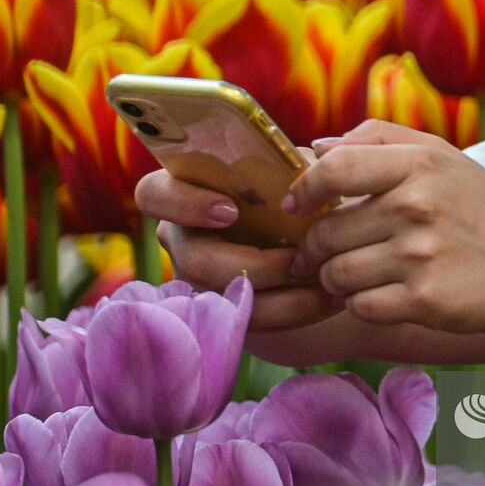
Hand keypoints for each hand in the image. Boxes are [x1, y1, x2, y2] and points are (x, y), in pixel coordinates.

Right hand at [135, 158, 342, 332]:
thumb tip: (311, 163)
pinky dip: (295, 310)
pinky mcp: (225, 313)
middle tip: (300, 260)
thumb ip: (296, 164)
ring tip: (329, 281)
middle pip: (195, 259)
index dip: (184, 203)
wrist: (320, 237)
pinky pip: (252, 322)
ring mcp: (200, 281)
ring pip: (227, 297)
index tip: (231, 211)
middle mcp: (186, 239)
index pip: (154, 193)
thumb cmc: (299, 192)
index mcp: (189, 191)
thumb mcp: (298, 171)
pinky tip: (329, 299)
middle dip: (254, 264)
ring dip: (285, 294)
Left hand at [285, 119, 484, 339]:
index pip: (332, 170)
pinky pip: (361, 307)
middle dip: (317, 248)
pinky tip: (385, 295)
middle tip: (326, 254)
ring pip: (337, 275)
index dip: (302, 190)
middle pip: (326, 233)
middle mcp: (417, 207)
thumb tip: (317, 148)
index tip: (295, 206)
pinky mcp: (425, 301)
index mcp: (419, 165)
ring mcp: (420, 256)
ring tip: (359, 275)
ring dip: (337, 280)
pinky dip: (364, 305)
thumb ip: (379, 140)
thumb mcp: (444, 157)